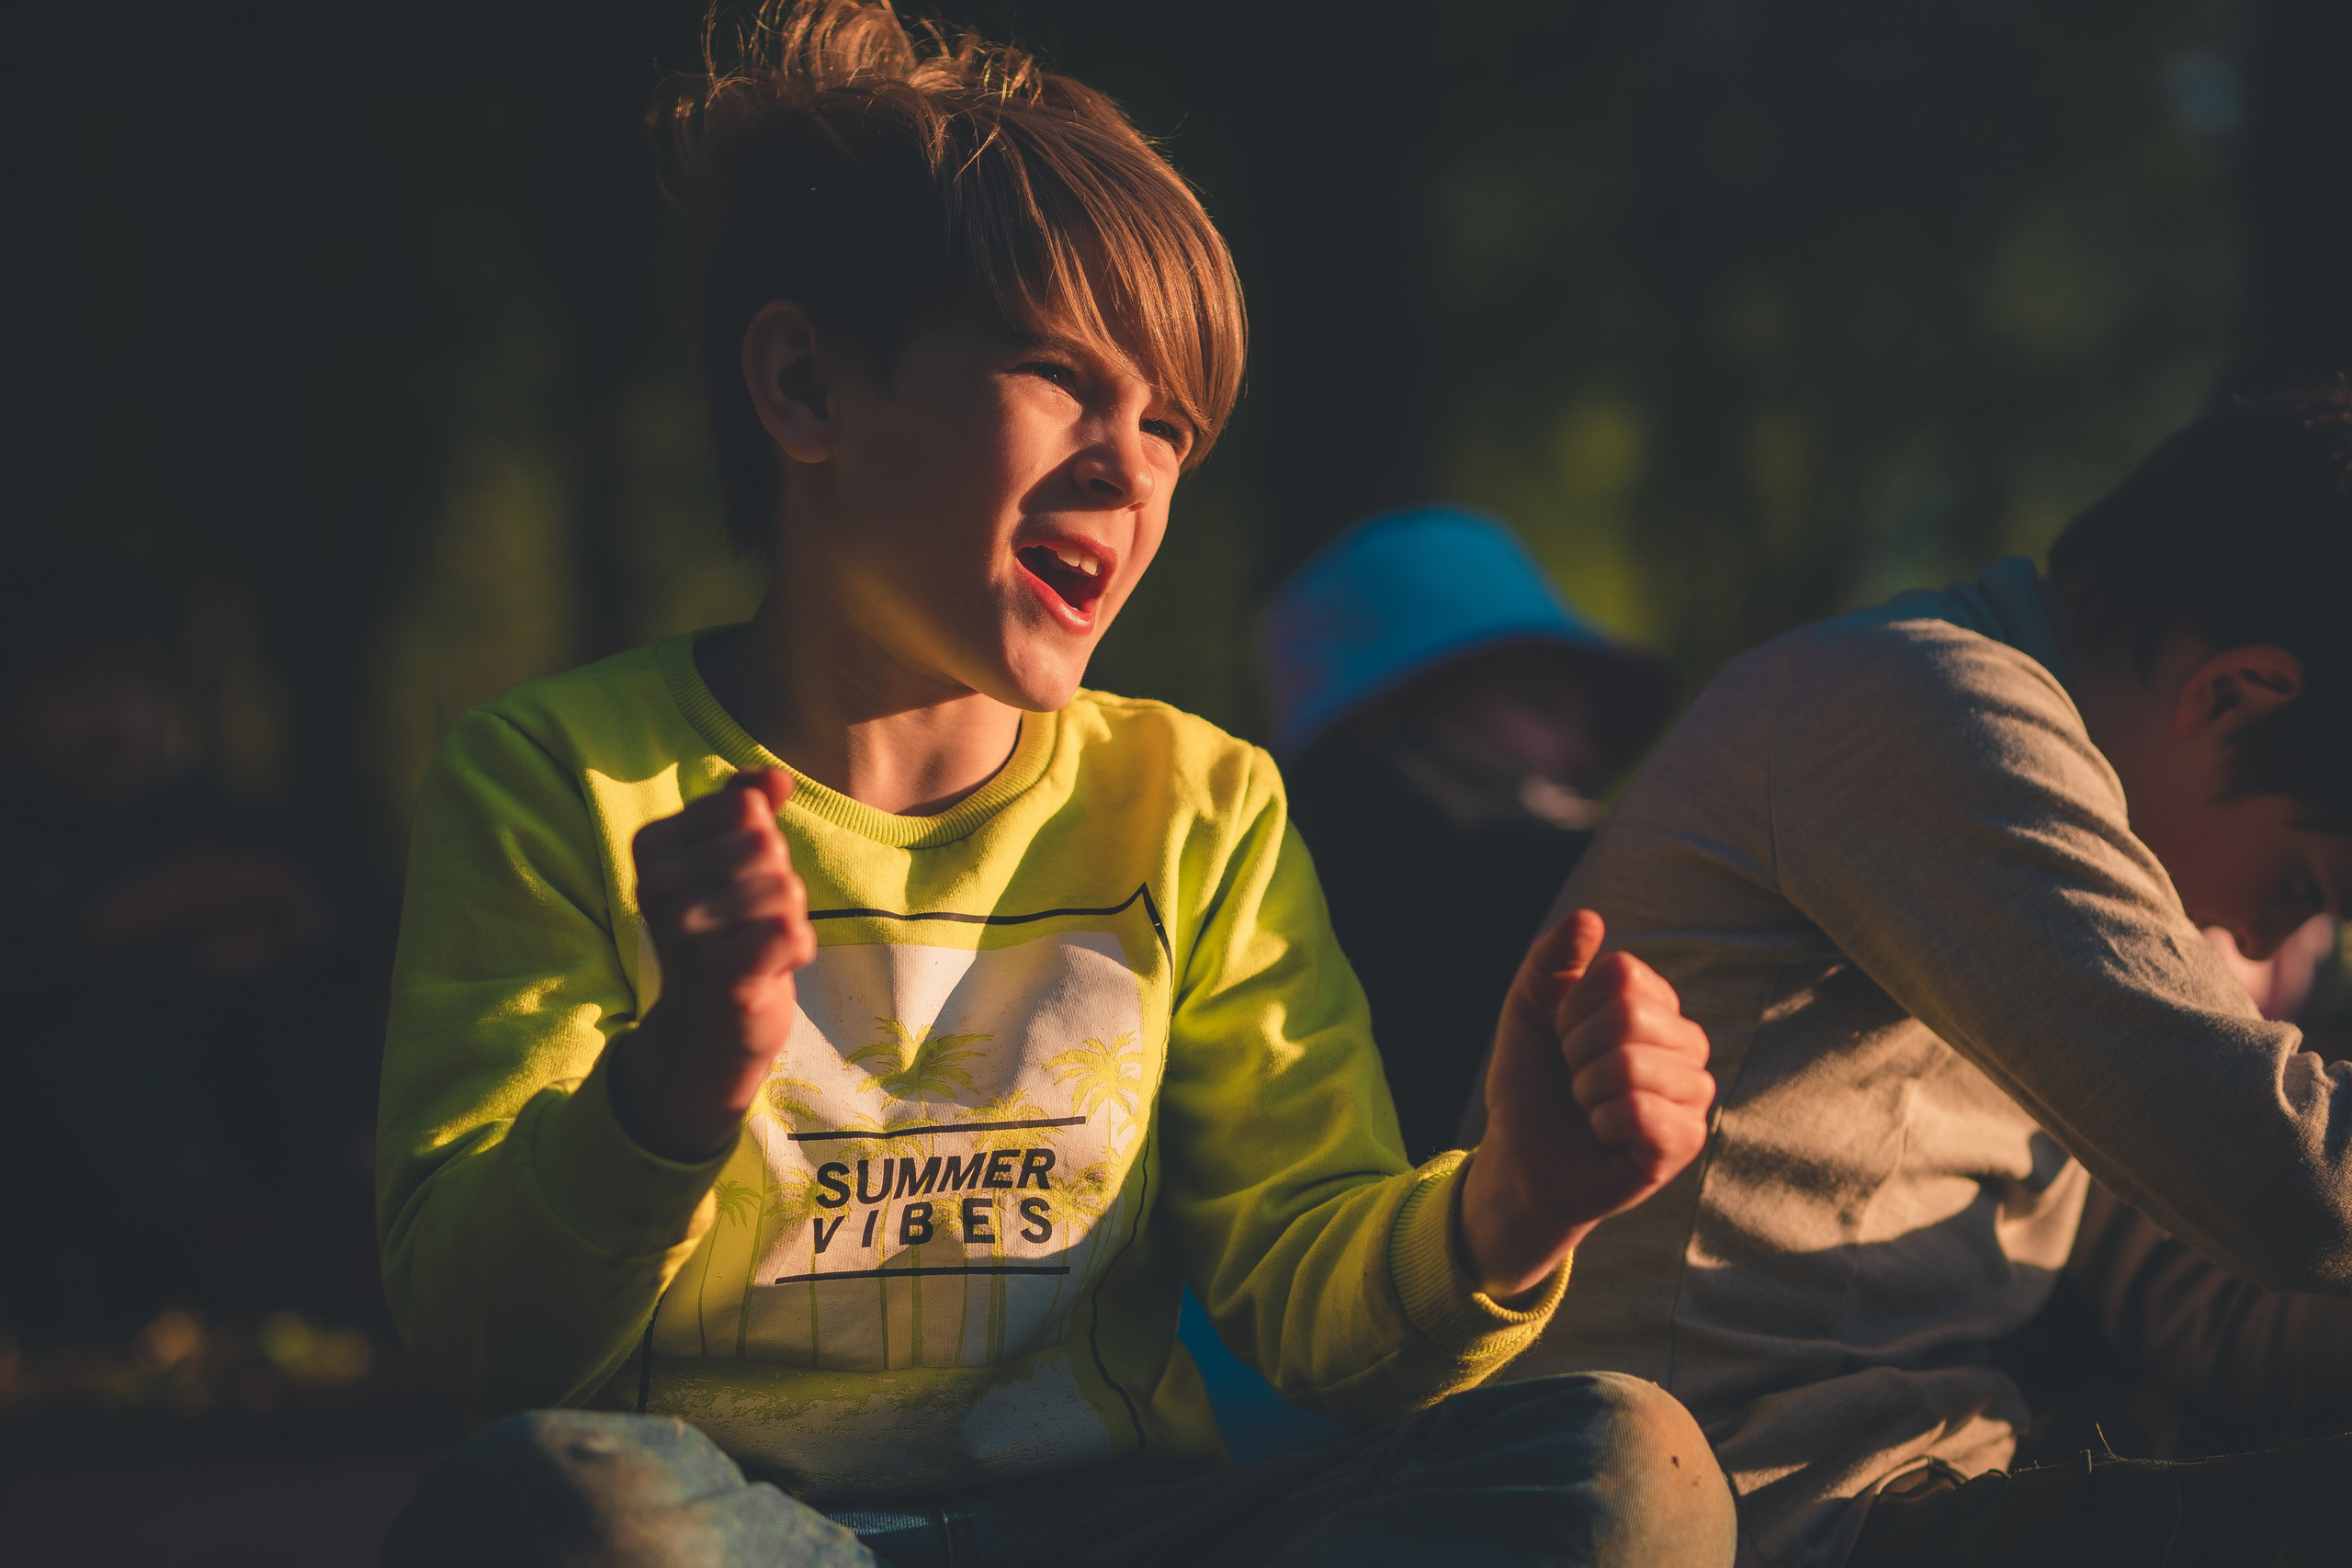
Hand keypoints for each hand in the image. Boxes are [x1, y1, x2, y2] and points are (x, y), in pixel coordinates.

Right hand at [610, 769, 816, 1159]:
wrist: (706, 1028)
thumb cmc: (724, 930)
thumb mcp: (727, 859)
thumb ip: (747, 806)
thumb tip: (776, 779)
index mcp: (652, 846)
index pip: (746, 808)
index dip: (761, 843)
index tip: (735, 881)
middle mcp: (657, 886)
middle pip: (768, 848)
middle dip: (778, 883)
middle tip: (748, 921)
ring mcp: (684, 932)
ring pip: (786, 891)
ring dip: (788, 922)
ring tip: (755, 946)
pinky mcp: (720, 974)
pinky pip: (793, 932)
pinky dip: (798, 950)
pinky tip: (769, 968)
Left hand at [1459, 910, 1714, 1302]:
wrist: (1522, 1158)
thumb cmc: (1533, 1084)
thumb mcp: (1528, 1009)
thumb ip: (1551, 958)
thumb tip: (1590, 918)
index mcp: (1655, 1004)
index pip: (1622, 973)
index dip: (1574, 1008)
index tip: (1564, 1038)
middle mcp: (1686, 1042)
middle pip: (1629, 1014)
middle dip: (1577, 1049)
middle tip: (1575, 1077)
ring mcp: (1693, 1092)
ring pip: (1633, 1065)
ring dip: (1586, 1089)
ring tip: (1589, 1106)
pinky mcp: (1687, 1141)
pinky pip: (1642, 1113)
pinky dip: (1603, 1123)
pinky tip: (1605, 1135)